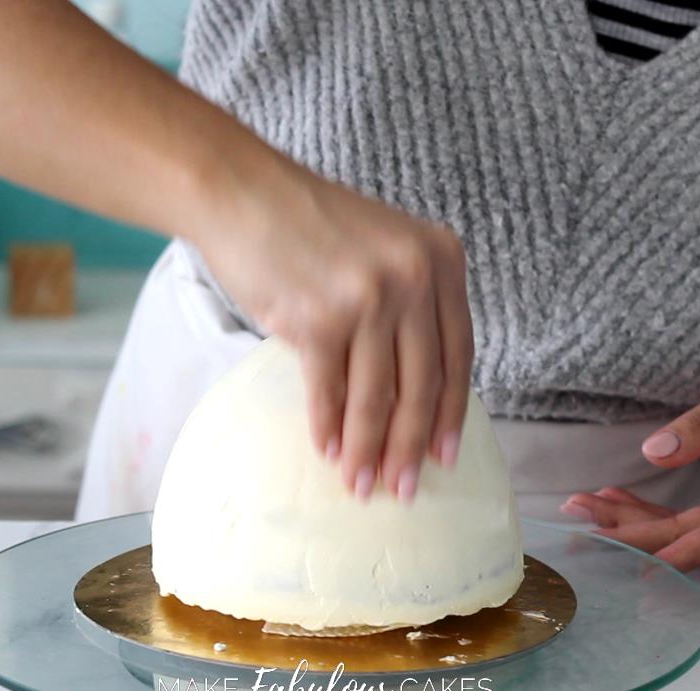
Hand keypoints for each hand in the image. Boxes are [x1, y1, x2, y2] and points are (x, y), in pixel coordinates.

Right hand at [199, 161, 473, 502]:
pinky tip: (328, 451)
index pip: (458, 354)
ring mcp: (367, 299)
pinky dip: (328, 427)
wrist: (241, 193)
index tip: (446, 455)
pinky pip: (330, 391)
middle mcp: (413, 277)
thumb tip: (415, 393)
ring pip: (377, 397)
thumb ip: (410, 302)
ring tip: (362, 486)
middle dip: (410, 446)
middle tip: (404, 489)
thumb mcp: (384, 246)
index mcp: (440, 258)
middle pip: (421, 385)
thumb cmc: (308, 224)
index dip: (452, 413)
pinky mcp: (318, 320)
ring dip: (368, 450)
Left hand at [560, 378, 699, 571]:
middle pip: (693, 537)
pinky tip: (614, 504)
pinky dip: (650, 519)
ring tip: (585, 506)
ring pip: (685, 536)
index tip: (640, 567)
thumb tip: (655, 452)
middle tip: (579, 518)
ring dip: (633, 524)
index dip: (682, 554)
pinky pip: (688, 529)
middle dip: (632, 531)